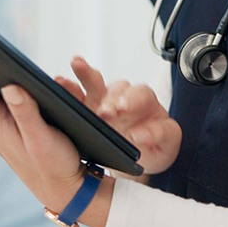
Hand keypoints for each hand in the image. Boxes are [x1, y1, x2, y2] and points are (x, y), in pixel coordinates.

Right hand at [55, 56, 180, 175]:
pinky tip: (59, 81)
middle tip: (103, 111)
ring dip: (84, 76)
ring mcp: (103, 100)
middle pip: (116, 88)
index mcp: (145, 103)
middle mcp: (123, 97)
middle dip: (108, 98)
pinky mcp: (87, 107)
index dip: (132, 100)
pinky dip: (67, 87)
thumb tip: (141, 133)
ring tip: (74, 69)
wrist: (140, 157)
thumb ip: (160, 134)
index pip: (141, 94)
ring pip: (95, 83)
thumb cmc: (155, 147)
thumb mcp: (168, 144)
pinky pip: (76, 94)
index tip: (123, 109)